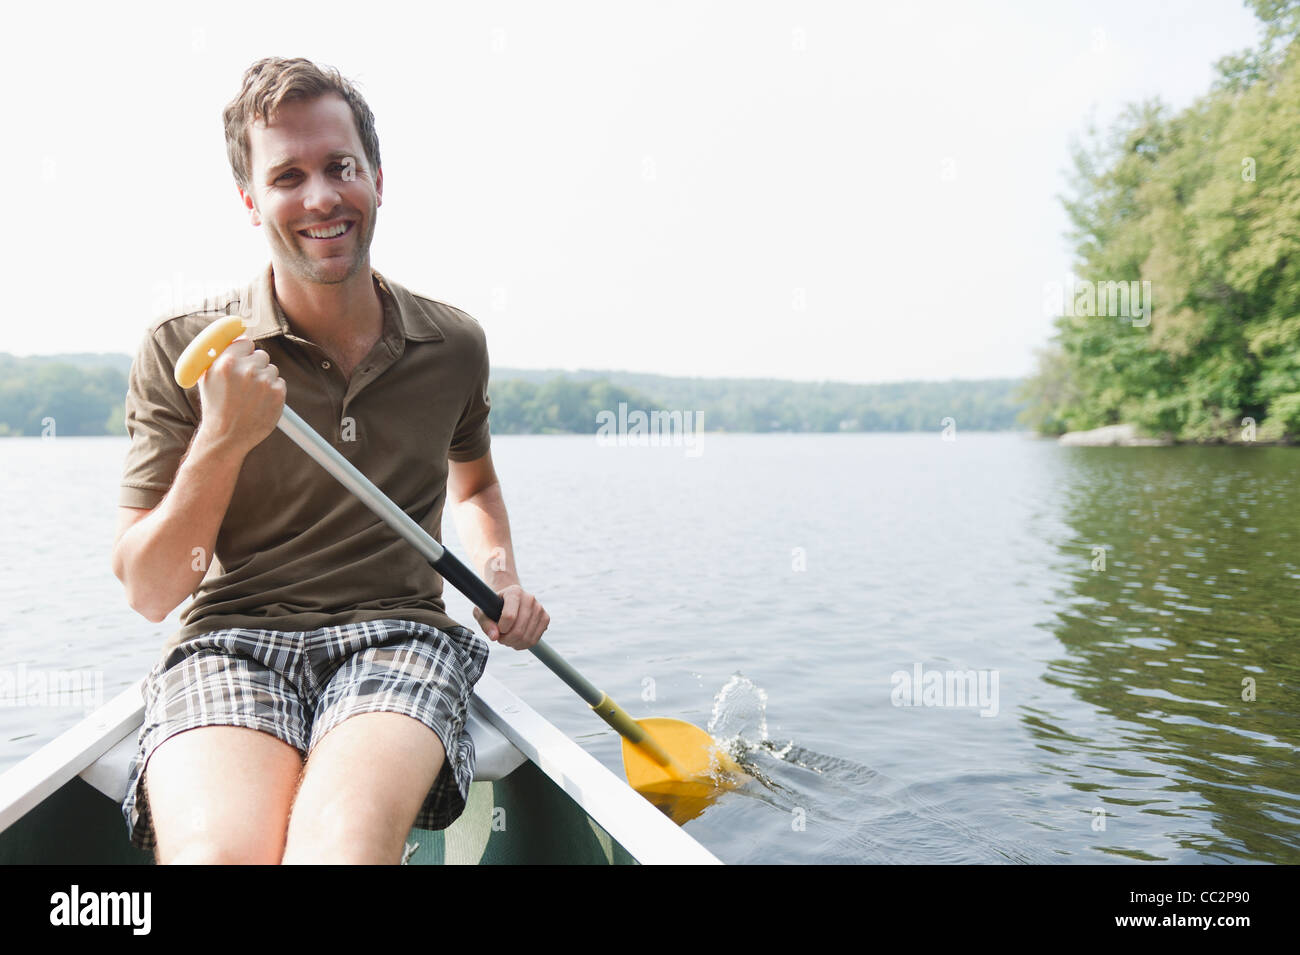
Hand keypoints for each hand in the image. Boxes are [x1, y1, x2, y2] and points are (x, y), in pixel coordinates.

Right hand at [196, 338, 285, 455]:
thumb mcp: (207, 379)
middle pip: (261, 354)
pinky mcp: (278, 393)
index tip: (244, 358)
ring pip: (271, 369)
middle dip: (256, 365)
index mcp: (227, 362)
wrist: (226, 437)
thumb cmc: (215, 407)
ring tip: (251, 396)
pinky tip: (260, 402)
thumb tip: (237, 338)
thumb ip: (220, 357)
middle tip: (247, 382)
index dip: (245, 352)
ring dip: (265, 379)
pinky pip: (279, 383)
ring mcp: (264, 381)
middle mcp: (247, 369)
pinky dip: (273, 391)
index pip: (246, 342)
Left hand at [474, 584, 549, 649]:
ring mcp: (539, 608)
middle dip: (506, 639)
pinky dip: (523, 645)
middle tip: (500, 637)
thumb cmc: (492, 606)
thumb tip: (494, 637)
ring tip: (507, 638)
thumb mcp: (482, 612)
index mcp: (514, 592)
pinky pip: (535, 640)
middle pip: (518, 630)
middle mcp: (529, 598)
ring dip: (514, 643)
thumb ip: (486, 623)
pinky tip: (516, 639)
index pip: (509, 617)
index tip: (497, 628)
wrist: (507, 601)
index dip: (501, 629)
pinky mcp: (545, 618)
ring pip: (527, 637)